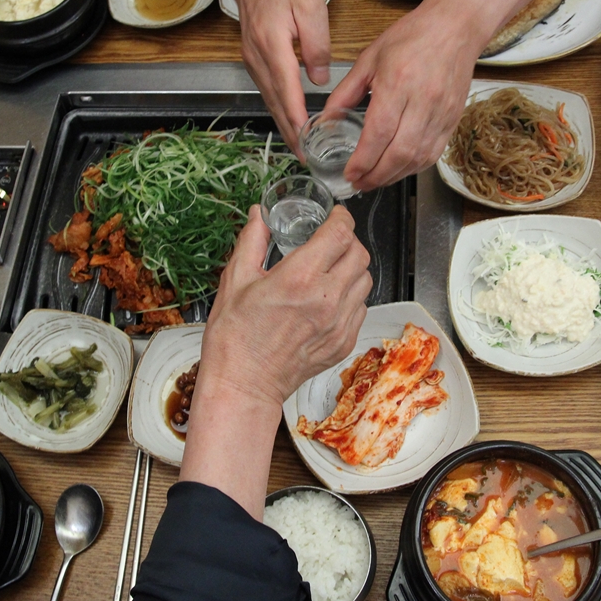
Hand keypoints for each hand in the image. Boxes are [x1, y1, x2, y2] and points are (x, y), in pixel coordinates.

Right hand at [198, 204, 371, 409]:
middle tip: (330, 240)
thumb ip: (252, 241)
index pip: (340, 233)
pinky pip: (361, 308)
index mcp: (299, 278)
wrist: (243, 385)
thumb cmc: (234, 338)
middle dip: (347, 241)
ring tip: (330, 269)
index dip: (340, 218)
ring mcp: (339, 323)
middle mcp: (326, 299)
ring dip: (351, 268)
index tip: (334, 215)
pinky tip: (328, 298)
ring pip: (365, 280)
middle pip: (359, 254)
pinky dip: (350, 296)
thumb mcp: (235, 281)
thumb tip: (258, 216)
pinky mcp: (343, 342)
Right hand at [233, 0, 330, 153]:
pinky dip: (280, 113)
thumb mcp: (311, 6)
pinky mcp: (255, 65)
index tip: (305, 137)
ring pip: (270, 102)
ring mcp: (253, 64)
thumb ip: (317, 43)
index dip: (296, 114)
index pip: (286, 87)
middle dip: (291, 133)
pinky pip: (268, 95)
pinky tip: (291, 126)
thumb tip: (319, 78)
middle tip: (306, 158)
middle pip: (276, 103)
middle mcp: (259, 60)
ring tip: (300, 151)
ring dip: (284, 127)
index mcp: (273, 45)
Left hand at [325, 0, 483, 191]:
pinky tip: (398, 170)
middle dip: (376, 176)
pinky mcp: (452, 120)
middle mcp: (422, 101)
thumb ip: (346, 92)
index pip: (380, 132)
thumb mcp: (369, 58)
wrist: (455, 27)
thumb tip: (326, 119)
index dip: (364, 159)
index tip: (349, 173)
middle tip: (358, 184)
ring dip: (394, 176)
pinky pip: (433, 154)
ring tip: (374, 181)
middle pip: (400, 153)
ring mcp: (441, 113)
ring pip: (417, 159)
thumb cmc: (412, 37)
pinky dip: (413, 168)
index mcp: (398, 82)